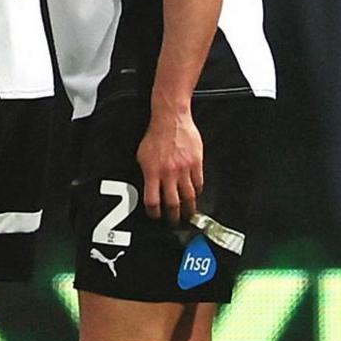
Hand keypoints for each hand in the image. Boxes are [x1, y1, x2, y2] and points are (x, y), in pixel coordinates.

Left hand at [137, 100, 203, 220]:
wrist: (171, 119)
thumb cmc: (155, 135)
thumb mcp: (142, 156)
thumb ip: (146, 173)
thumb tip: (149, 189)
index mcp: (152, 172)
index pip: (152, 202)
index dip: (154, 213)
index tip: (156, 216)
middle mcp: (168, 173)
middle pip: (172, 204)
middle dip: (174, 217)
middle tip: (175, 222)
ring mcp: (184, 169)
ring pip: (188, 197)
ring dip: (189, 209)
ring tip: (189, 214)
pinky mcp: (196, 163)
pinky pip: (199, 183)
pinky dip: (198, 191)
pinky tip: (196, 194)